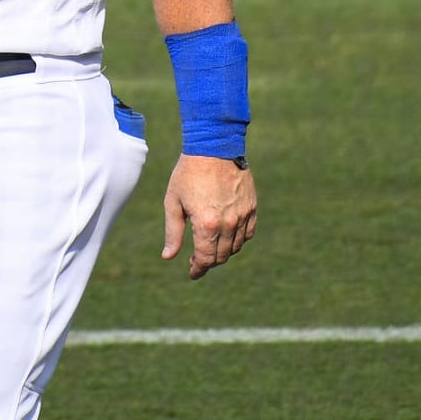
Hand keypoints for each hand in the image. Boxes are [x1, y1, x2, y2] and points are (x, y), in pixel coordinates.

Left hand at [162, 154, 256, 279]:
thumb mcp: (173, 202)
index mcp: (206, 225)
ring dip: (223, 252)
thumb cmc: (188, 173)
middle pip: (221, 256)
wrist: (213, 146)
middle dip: (208, 261)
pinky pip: (247, 233)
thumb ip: (173, 232)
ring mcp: (242, 216)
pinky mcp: (251, 207)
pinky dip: (238, 239)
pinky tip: (227, 235)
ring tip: (210, 246)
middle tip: (197, 259)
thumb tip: (168, 257)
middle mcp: (228, 224)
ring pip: (236, 246)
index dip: (197, 269)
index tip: (192, 273)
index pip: (205, 259)